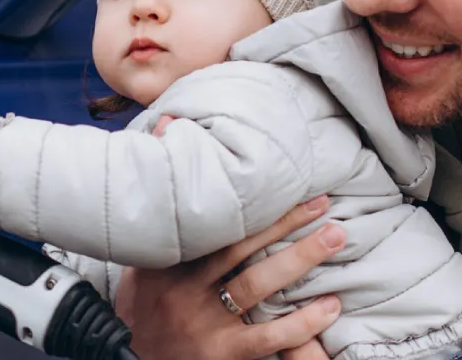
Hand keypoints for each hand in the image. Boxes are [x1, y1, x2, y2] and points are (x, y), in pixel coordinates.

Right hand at [116, 195, 346, 359]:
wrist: (127, 359)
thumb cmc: (141, 305)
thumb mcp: (141, 256)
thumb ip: (160, 199)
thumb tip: (166, 124)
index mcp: (167, 261)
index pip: (208, 224)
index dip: (243, 200)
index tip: (275, 176)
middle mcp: (184, 289)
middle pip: (239, 248)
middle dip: (283, 223)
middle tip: (322, 202)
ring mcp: (204, 323)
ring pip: (256, 286)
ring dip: (299, 259)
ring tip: (335, 238)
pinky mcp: (221, 354)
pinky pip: (267, 337)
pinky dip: (302, 323)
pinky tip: (329, 306)